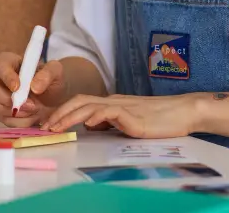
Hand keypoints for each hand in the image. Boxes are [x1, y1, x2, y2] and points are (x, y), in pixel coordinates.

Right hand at [0, 52, 67, 127]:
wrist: (54, 98)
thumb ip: (48, 74)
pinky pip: (6, 121)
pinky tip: (34, 116)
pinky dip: (22, 122)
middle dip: (10, 100)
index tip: (18, 87)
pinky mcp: (2, 114)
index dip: (7, 77)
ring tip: (37, 109)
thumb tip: (34, 87)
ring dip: (19, 113)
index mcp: (8, 62)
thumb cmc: (50, 80)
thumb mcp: (56, 71)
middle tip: (31, 104)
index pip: (0, 67)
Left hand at [41, 93, 199, 138]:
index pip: (81, 103)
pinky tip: (88, 124)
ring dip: (70, 116)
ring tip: (57, 127)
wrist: (183, 112)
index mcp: (112, 103)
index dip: (63, 111)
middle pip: (80, 101)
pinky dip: (97, 116)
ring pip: (90, 106)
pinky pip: (111, 112)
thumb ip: (110, 122)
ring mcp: (123, 107)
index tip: (48, 123)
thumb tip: (92, 126)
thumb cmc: (159, 119)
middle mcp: (114, 101)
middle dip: (60, 113)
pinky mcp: (133, 115)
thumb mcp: (128, 122)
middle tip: (45, 126)